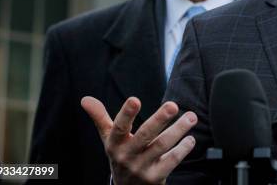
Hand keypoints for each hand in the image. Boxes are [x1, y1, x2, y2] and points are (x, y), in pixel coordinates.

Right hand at [81, 96, 196, 183]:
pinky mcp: (155, 178)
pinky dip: (182, 149)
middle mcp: (126, 156)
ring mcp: (141, 168)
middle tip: (173, 105)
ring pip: (161, 146)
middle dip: (159, 119)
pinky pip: (171, 161)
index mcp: (114, 143)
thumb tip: (85, 99)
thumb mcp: (108, 138)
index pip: (119, 127)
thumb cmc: (120, 154)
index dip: (126, 114)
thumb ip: (100, 117)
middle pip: (144, 135)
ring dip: (178, 130)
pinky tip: (190, 138)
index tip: (135, 99)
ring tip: (191, 117)